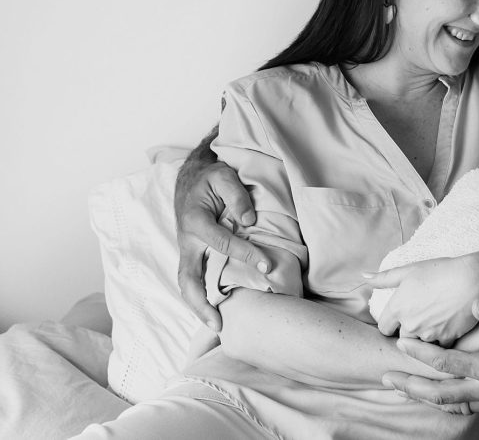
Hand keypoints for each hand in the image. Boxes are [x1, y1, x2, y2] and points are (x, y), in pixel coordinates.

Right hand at [175, 159, 270, 330]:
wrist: (192, 179)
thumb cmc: (211, 178)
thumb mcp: (223, 176)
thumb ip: (236, 195)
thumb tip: (249, 221)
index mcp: (195, 220)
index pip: (222, 243)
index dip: (246, 255)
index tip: (267, 266)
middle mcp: (187, 240)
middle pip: (188, 278)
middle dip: (201, 303)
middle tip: (219, 324)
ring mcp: (187, 250)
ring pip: (186, 284)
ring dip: (198, 307)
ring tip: (217, 327)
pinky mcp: (191, 255)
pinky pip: (193, 279)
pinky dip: (200, 297)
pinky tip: (216, 311)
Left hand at [363, 255, 478, 345]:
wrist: (473, 279)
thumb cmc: (442, 271)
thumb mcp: (410, 270)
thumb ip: (384, 277)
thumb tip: (363, 276)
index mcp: (397, 307)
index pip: (384, 328)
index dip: (392, 324)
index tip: (402, 318)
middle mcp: (409, 324)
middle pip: (402, 339)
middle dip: (410, 333)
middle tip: (424, 319)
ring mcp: (428, 334)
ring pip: (421, 345)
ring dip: (426, 337)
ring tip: (438, 320)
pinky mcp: (446, 340)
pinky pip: (440, 347)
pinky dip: (444, 340)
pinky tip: (450, 326)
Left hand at [381, 297, 478, 414]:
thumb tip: (474, 302)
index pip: (445, 364)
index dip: (420, 353)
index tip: (400, 342)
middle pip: (439, 393)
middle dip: (410, 385)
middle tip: (385, 376)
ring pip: (450, 404)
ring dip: (424, 396)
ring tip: (401, 387)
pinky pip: (464, 407)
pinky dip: (444, 402)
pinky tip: (433, 394)